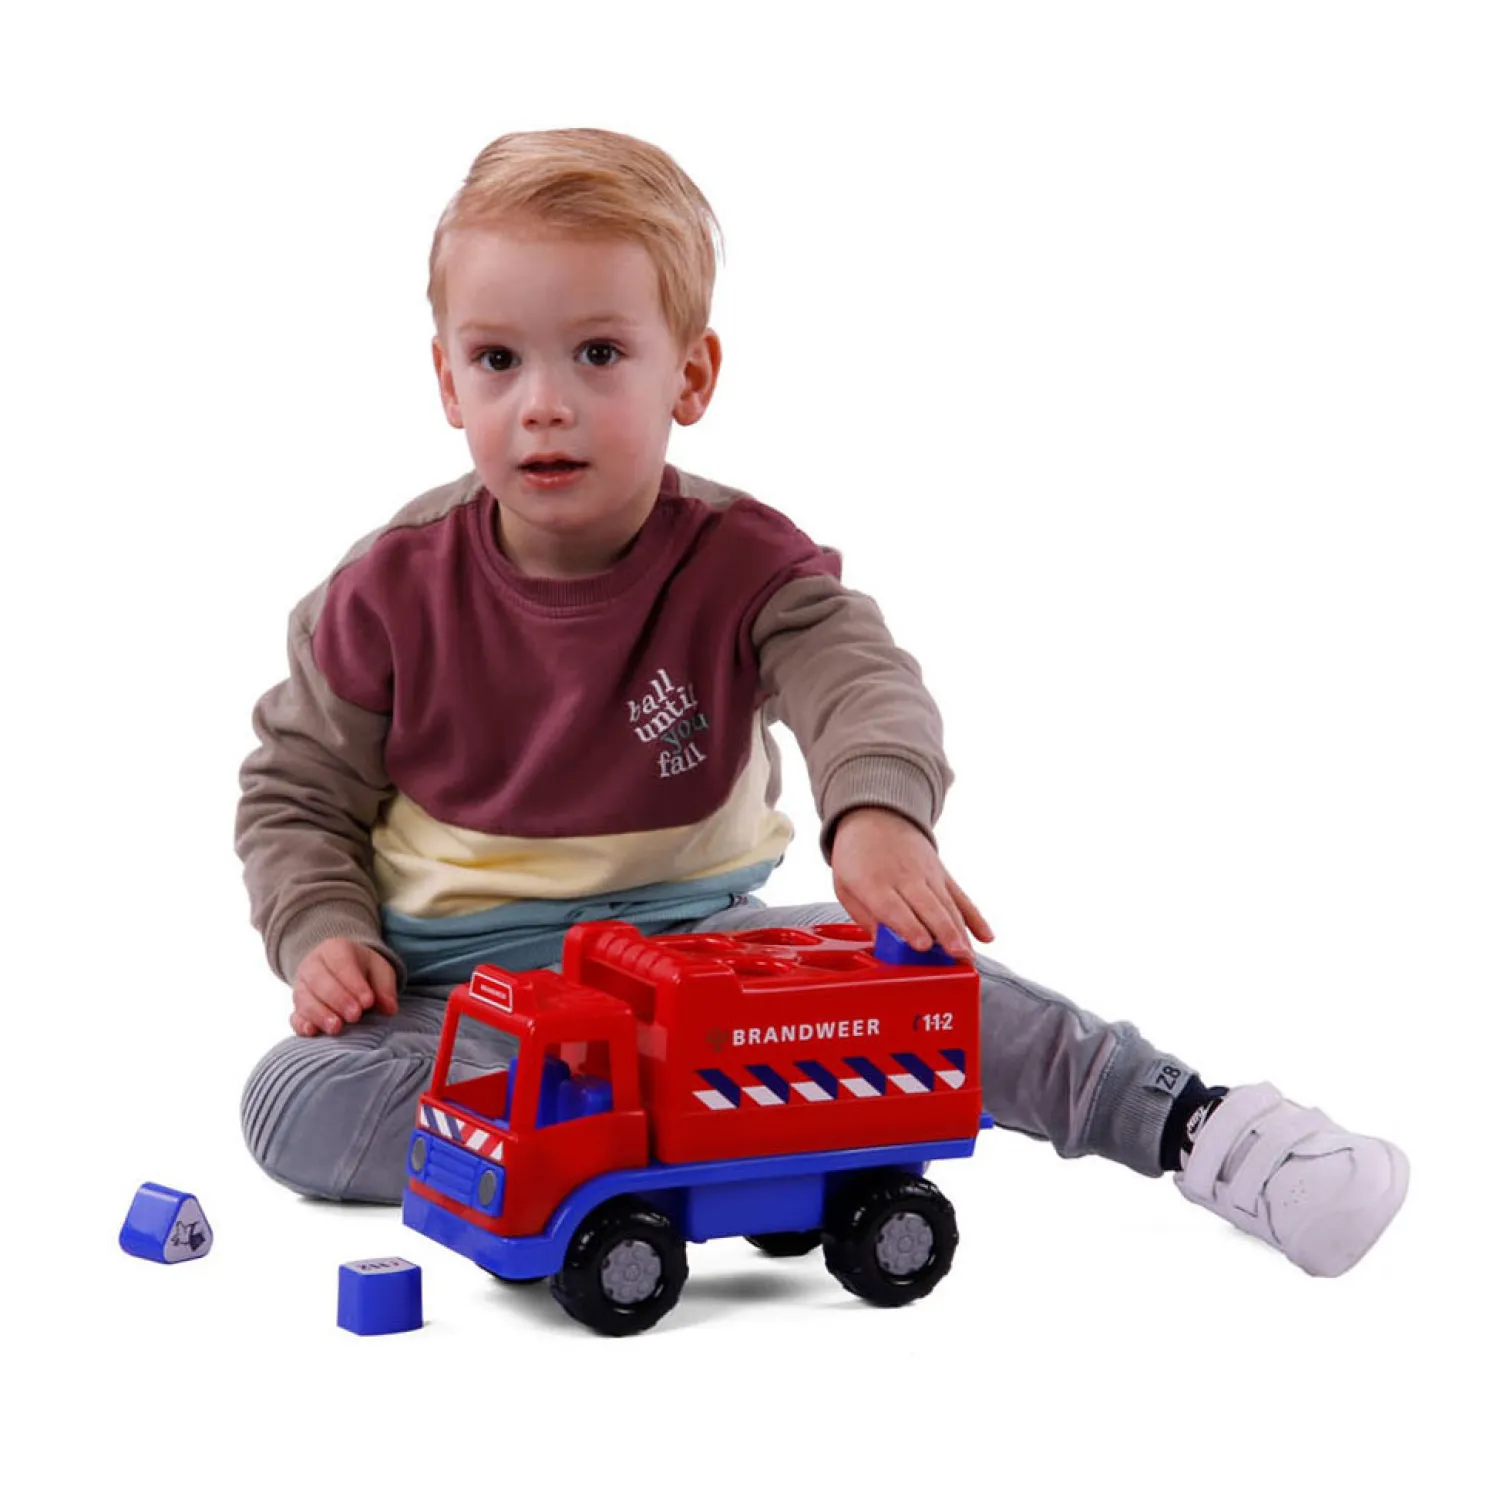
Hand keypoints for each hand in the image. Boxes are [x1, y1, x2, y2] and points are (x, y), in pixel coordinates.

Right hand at [291, 938, 399, 1036]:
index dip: (353, 983)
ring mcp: (301, 986)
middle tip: (355, 1016)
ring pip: (305, 999)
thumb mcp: (379, 971)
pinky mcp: (297, 1007)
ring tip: (337, 1027)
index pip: (341, 964)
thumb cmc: (363, 970)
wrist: (341, 970)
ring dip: (320, 1014)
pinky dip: (301, 1024)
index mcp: (334, 949)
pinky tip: (312, 1032)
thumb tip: (389, 1009)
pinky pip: (295, 1015)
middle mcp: (313, 966)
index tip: (368, 1002)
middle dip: (338, 1000)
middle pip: (320, 981)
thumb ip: (385, 987)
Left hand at [831, 807, 993, 961]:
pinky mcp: (942, 874)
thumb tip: (884, 945)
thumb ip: (865, 917)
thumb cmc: (857, 858)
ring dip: (961, 931)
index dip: (911, 927)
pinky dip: (975, 917)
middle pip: (928, 907)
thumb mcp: (846, 887)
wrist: (874, 817)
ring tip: (968, 955)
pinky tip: (986, 936)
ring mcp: (927, 874)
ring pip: (948, 905)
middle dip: (944, 932)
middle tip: (956, 954)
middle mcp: (905, 877)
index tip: (923, 945)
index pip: (895, 907)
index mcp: (874, 883)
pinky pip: (961, 897)